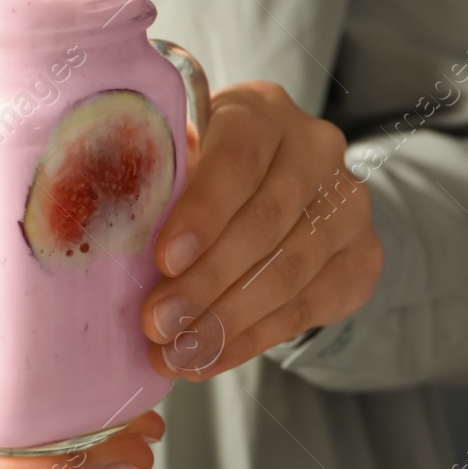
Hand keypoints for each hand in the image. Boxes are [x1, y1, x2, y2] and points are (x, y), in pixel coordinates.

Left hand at [139, 82, 383, 379]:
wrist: (285, 193)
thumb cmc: (206, 174)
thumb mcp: (181, 159)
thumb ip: (157, 179)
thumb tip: (104, 226)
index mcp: (261, 110)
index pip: (238, 157)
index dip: (203, 212)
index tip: (164, 260)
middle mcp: (316, 148)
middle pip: (264, 220)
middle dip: (205, 280)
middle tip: (158, 323)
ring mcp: (348, 203)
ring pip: (289, 270)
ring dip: (226, 320)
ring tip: (177, 352)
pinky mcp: (363, 255)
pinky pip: (309, 307)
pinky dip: (254, 339)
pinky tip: (210, 358)